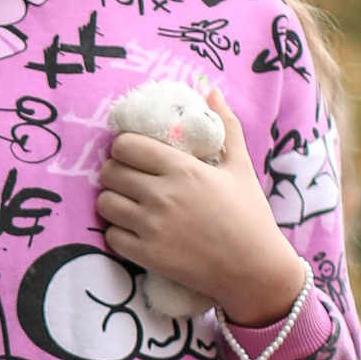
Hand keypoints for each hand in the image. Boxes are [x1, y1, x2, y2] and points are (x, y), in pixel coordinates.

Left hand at [95, 91, 304, 328]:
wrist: (256, 270)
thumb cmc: (250, 215)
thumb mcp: (241, 166)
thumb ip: (225, 125)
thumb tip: (210, 89)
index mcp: (183, 169)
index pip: (126, 145)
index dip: (124, 148)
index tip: (133, 154)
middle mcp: (162, 195)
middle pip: (110, 172)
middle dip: (115, 172)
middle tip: (128, 178)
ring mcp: (152, 227)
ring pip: (105, 203)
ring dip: (112, 200)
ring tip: (127, 202)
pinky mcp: (147, 256)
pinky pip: (111, 236)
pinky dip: (117, 231)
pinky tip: (132, 229)